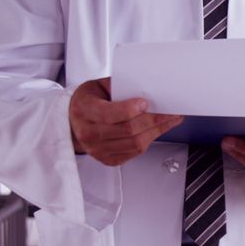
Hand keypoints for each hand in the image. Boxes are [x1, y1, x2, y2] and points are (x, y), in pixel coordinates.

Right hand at [68, 78, 183, 165]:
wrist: (73, 122)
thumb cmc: (87, 102)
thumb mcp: (97, 86)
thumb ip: (118, 86)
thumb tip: (145, 87)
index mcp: (84, 110)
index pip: (109, 114)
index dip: (130, 109)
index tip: (145, 102)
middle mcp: (89, 132)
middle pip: (128, 130)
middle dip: (154, 120)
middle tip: (170, 112)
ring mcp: (98, 149)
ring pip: (135, 143)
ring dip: (157, 131)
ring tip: (171, 120)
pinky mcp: (108, 159)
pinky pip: (135, 152)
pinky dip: (150, 140)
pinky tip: (158, 130)